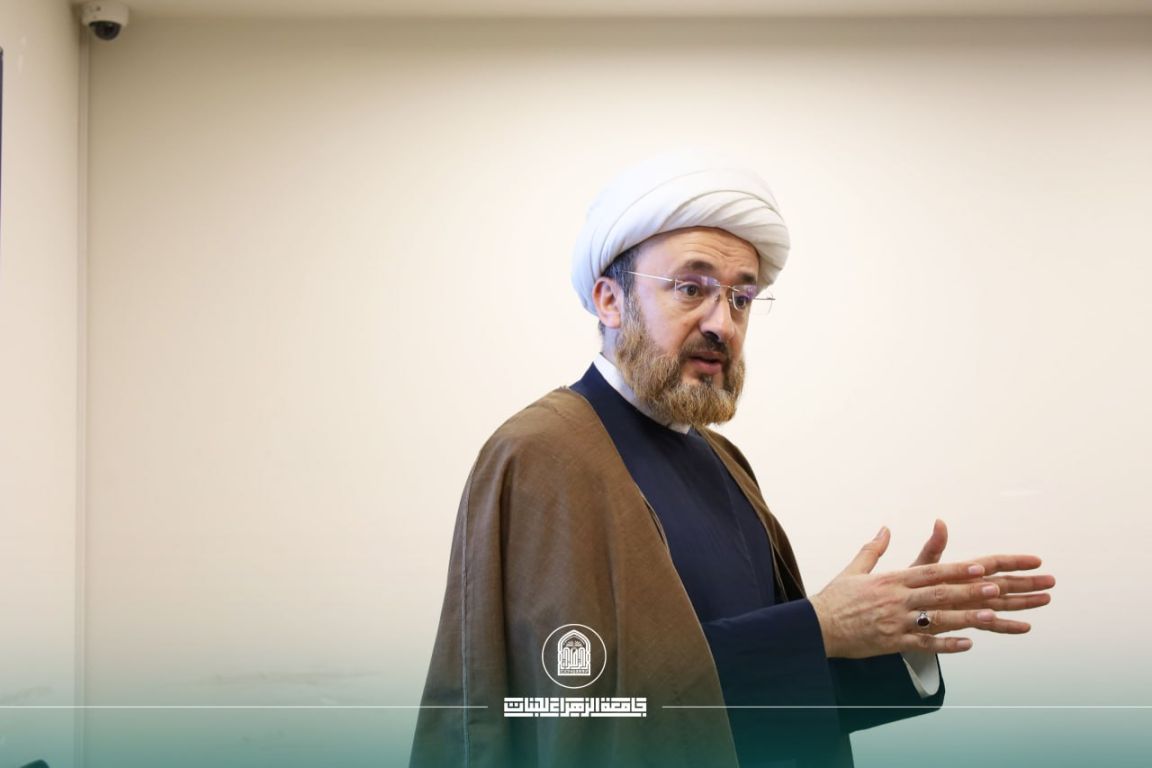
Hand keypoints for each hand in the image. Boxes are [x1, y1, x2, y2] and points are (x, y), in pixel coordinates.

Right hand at [808, 523, 1053, 658]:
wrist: (815, 627)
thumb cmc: (836, 598)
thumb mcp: (854, 569)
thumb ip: (874, 548)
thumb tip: (885, 528)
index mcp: (893, 579)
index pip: (934, 570)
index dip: (961, 567)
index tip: (986, 564)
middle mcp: (899, 598)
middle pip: (945, 592)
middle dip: (976, 589)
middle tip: (1005, 585)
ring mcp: (898, 622)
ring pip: (940, 618)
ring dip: (969, 615)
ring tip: (995, 613)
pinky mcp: (892, 643)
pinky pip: (924, 643)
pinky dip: (946, 644)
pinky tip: (969, 644)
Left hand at [906, 519, 1053, 629]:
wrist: (899, 610)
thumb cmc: (909, 585)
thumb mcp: (921, 566)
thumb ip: (933, 547)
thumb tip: (940, 522)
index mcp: (963, 571)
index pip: (993, 563)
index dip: (1014, 561)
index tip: (1036, 560)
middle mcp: (971, 587)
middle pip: (1004, 584)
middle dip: (1027, 582)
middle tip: (1051, 581)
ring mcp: (971, 604)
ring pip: (1003, 603)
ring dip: (1024, 602)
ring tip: (1046, 599)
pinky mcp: (966, 620)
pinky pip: (990, 625)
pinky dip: (1006, 626)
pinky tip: (1025, 627)